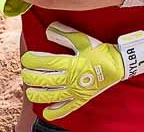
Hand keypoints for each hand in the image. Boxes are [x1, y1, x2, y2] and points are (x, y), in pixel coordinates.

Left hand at [21, 24, 143, 120]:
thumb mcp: (83, 40)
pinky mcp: (82, 99)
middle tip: (24, 73)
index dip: (32, 61)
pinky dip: (57, 112)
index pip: (46, 63)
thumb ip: (64, 34)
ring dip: (38, 95)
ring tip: (29, 91)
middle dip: (31, 77)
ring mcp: (77, 91)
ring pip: (53, 96)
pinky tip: (47, 113)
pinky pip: (68, 108)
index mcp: (72, 63)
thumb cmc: (100, 51)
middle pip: (46, 81)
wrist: (119, 65)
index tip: (25, 59)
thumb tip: (48, 30)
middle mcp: (73, 79)